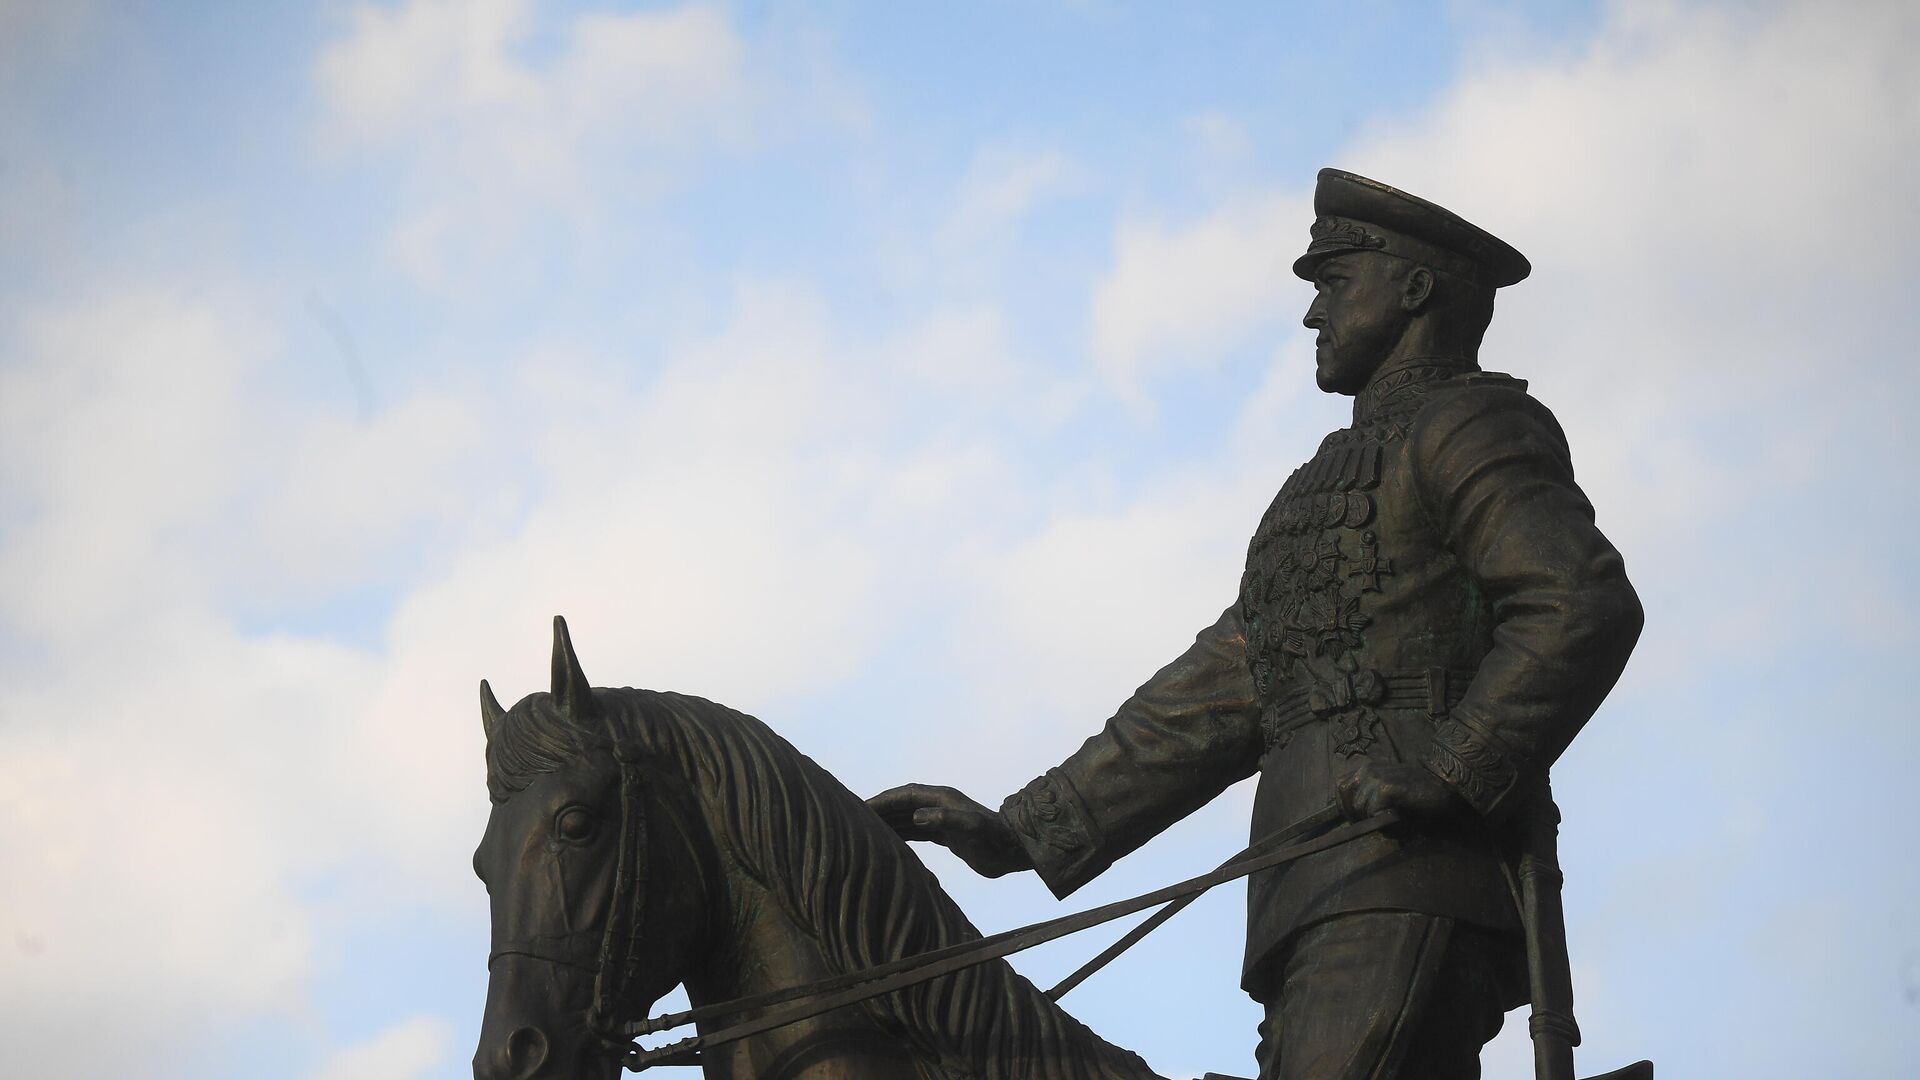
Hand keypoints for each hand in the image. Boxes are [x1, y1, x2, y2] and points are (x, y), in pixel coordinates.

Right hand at [866, 783, 1034, 877]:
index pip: (905, 795)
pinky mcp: (947, 835)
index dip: (884, 799)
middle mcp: (940, 806)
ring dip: (889, 822)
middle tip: (854, 818)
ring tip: (866, 830)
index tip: (862, 805)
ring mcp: (943, 819)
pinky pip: (917, 831)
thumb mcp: (972, 828)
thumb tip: (917, 817)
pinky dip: (901, 834)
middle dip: (881, 809)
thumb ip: (946, 820)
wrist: (1014, 851)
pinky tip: (889, 842)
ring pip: (908, 818)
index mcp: (942, 798)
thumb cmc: (995, 839)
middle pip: (903, 804)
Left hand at [1335, 762, 1470, 822]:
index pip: (1339, 789)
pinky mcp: (1387, 787)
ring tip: (1396, 820)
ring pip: (1359, 809)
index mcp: (1366, 769)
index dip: (1347, 808)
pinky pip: (1373, 812)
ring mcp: (1376, 777)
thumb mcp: (1388, 794)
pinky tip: (1401, 820)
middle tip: (1383, 821)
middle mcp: (1368, 769)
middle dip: (1360, 817)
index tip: (1361, 820)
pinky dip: (1386, 822)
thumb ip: (1369, 800)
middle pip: (1345, 801)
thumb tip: (1351, 822)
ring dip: (1376, 821)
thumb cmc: (1418, 795)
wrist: (1447, 789)